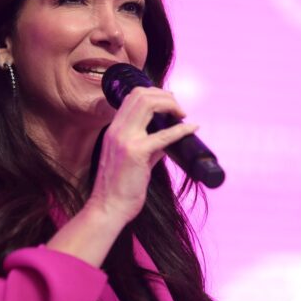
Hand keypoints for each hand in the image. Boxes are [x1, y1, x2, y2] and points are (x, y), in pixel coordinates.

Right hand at [87, 86, 197, 225]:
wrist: (107, 207)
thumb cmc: (118, 187)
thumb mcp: (132, 160)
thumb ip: (150, 145)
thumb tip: (169, 136)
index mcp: (114, 130)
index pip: (132, 97)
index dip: (154, 93)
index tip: (169, 102)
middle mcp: (117, 130)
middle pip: (141, 95)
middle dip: (165, 96)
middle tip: (179, 108)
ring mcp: (125, 140)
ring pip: (149, 104)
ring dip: (171, 105)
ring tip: (183, 114)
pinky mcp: (136, 153)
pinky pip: (163, 135)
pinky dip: (181, 129)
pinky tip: (192, 128)